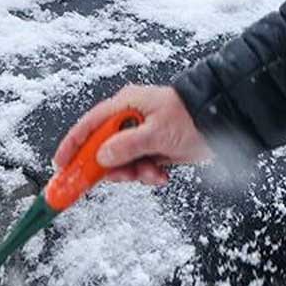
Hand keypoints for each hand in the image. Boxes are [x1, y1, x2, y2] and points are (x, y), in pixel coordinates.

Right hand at [53, 84, 212, 186]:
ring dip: (134, 174)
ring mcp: (142, 135)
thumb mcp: (156, 133)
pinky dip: (148, 175)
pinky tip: (161, 175)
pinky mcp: (154, 149)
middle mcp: (130, 119)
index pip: (89, 126)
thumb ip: (126, 146)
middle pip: (103, 148)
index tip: (61, 166)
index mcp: (126, 105)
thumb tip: (101, 157)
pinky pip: (140, 167)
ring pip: (123, 162)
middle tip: (112, 180)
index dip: (72, 146)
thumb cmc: (191, 116)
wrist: (224, 121)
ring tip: (151, 174)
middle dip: (110, 167)